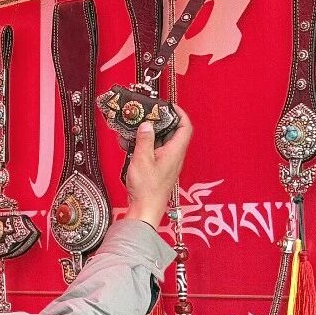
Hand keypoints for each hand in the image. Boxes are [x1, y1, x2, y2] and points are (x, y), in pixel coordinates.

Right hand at [123, 105, 192, 228]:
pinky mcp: (157, 168)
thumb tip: (146, 125)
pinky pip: (153, 151)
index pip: (185, 126)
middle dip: (160, 121)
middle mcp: (173, 156)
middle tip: (147, 114)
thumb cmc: (147, 189)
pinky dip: (144, 145)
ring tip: (135, 128)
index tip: (169, 105)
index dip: (179, 113)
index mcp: (175, 151)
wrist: (145, 209)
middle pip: (172, 132)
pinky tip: (130, 145)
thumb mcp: (142, 160)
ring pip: (161, 141)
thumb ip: (144, 140)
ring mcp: (165, 162)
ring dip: (149, 134)